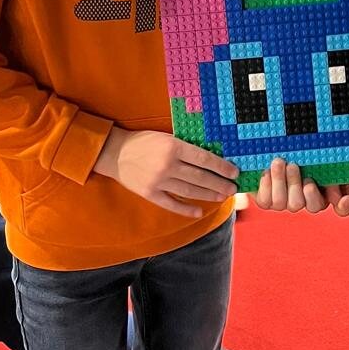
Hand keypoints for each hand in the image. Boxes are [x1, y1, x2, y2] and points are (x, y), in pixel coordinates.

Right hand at [95, 127, 237, 216]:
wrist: (114, 152)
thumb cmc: (143, 141)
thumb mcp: (167, 137)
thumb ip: (185, 147)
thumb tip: (210, 158)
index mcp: (173, 147)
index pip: (204, 159)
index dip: (222, 167)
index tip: (234, 172)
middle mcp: (168, 165)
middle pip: (200, 177)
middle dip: (219, 184)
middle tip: (233, 189)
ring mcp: (159, 181)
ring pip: (189, 191)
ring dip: (208, 195)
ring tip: (221, 197)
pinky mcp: (150, 194)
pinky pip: (172, 204)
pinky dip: (186, 209)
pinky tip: (199, 212)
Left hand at [254, 157, 329, 212]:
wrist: (274, 155)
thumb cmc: (297, 154)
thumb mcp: (309, 157)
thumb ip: (317, 162)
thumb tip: (329, 158)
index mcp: (315, 195)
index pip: (316, 205)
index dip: (312, 196)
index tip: (309, 182)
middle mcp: (297, 202)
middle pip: (296, 203)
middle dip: (293, 183)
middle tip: (292, 165)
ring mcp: (281, 203)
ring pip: (279, 202)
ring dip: (279, 180)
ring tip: (278, 162)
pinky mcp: (265, 201)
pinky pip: (264, 201)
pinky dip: (265, 185)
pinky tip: (267, 171)